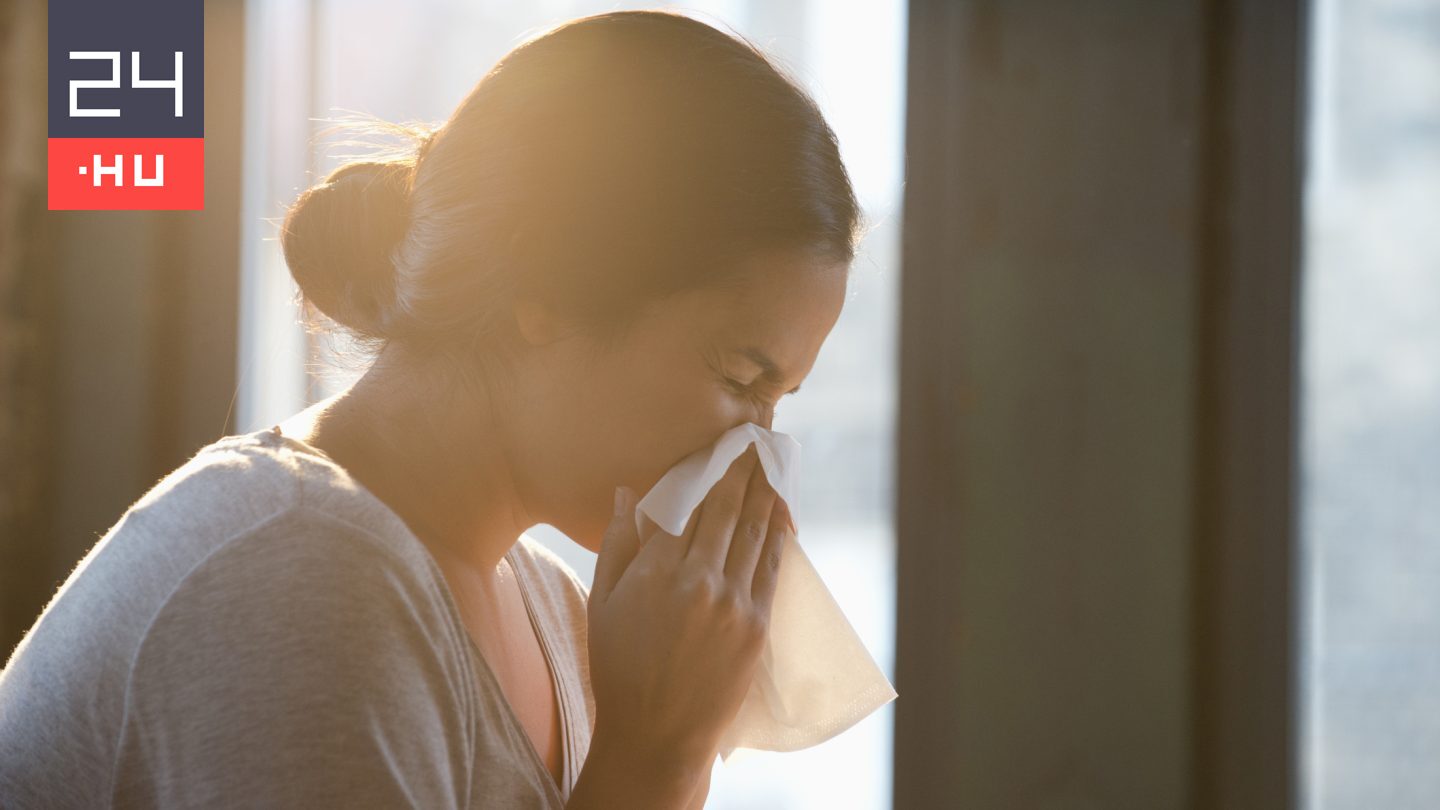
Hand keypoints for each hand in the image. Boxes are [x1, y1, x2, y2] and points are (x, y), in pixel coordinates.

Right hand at [587, 444, 791, 771]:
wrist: (656, 734)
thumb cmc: (619, 667)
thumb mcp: (603, 602)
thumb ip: (618, 543)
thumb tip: (630, 491)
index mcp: (656, 571)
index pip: (689, 500)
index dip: (707, 467)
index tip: (719, 441)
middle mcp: (699, 580)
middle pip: (727, 507)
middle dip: (741, 468)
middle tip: (753, 437)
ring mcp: (733, 603)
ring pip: (754, 530)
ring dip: (764, 492)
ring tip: (770, 461)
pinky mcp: (757, 624)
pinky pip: (771, 565)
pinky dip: (777, 533)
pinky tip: (779, 510)